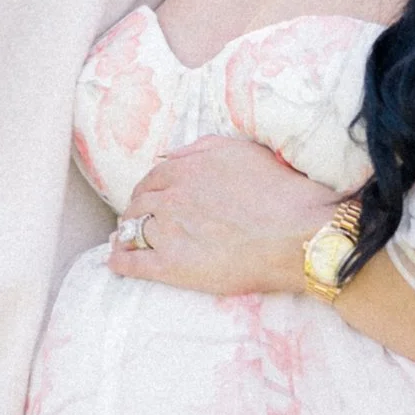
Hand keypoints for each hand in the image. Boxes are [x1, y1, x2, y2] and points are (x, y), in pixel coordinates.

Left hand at [106, 134, 323, 297]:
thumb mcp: (242, 151)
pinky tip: (115, 264)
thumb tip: (172, 155)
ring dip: (127, 235)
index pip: (152, 179)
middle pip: (139, 204)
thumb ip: (202, 148)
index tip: (150, 199)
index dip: (148, 191)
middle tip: (138, 221)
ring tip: (125, 242)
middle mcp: (171, 197)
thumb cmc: (280, 192)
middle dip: (136, 211)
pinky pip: (134, 264)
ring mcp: (169, 232)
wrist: (298, 235)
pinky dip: (120, 263)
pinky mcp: (172, 266)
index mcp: (186, 169)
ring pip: (132, 231)